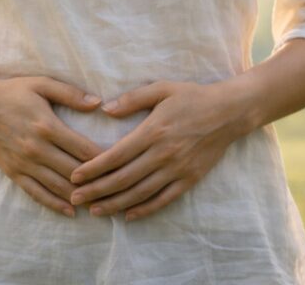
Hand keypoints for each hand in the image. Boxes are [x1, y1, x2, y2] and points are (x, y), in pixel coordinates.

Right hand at [0, 74, 104, 217]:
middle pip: (74, 171)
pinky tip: (70, 211)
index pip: (83, 149)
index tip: (122, 166)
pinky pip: (36, 193)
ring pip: (58, 186)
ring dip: (80, 197)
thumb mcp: (42, 84)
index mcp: (47, 126)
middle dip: (98, 183)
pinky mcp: (13, 172)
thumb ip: (71, 94)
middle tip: (118, 190)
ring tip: (101, 203)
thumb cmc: (13, 91)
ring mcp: (24, 163)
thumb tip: (98, 104)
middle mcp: (36, 148)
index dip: (105, 160)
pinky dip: (55, 204)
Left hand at [67, 79, 254, 221]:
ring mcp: (177, 169)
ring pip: (140, 193)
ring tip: (95, 210)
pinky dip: (145, 209)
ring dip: (115, 204)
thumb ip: (133, 99)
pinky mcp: (190, 179)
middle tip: (75, 198)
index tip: (74, 176)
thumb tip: (105, 109)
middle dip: (96, 190)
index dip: (93, 168)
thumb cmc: (192, 97)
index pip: (116, 155)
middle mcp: (163, 153)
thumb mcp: (162, 88)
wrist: (230, 112)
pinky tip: (128, 215)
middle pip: (123, 178)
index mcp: (153, 131)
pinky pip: (164, 199)